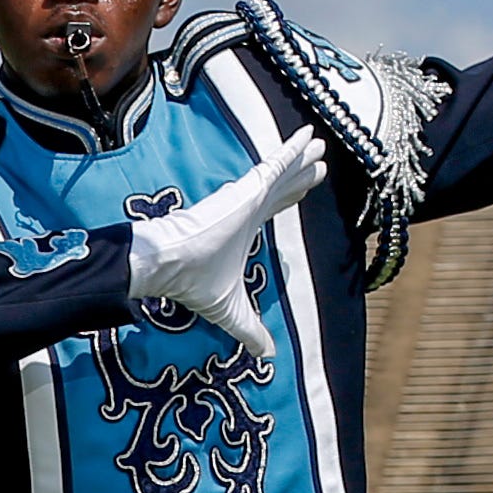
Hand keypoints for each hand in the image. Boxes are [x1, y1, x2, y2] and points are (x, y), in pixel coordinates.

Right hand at [125, 134, 327, 363]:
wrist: (171, 264)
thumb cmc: (194, 282)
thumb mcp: (231, 311)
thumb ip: (251, 329)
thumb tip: (266, 355)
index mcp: (243, 230)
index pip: (271, 209)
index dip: (289, 197)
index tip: (304, 187)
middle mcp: (247, 209)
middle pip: (280, 187)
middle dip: (299, 175)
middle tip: (320, 161)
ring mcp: (247, 197)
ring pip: (282, 172)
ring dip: (302, 158)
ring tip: (320, 144)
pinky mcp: (247, 189)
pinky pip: (277, 165)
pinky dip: (294, 151)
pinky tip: (309, 137)